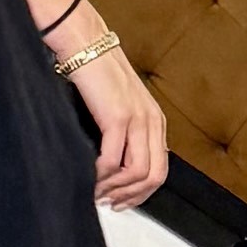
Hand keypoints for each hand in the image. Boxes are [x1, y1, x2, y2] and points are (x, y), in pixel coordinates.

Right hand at [60, 29, 171, 207]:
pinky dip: (102, 175)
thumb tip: (117, 163)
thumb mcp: (119, 104)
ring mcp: (137, 119)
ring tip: (98, 193)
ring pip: (137, 172)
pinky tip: (90, 177)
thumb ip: (125, 131)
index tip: (123, 201)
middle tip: (110, 203)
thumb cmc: (95, 73)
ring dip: (116, 189)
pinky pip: (114, 159)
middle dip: (131, 197)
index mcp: (155, 120)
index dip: (142, 192)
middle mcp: (152, 121)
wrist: (85, 43)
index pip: (161, 169)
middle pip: (153, 176)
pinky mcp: (117, 117)